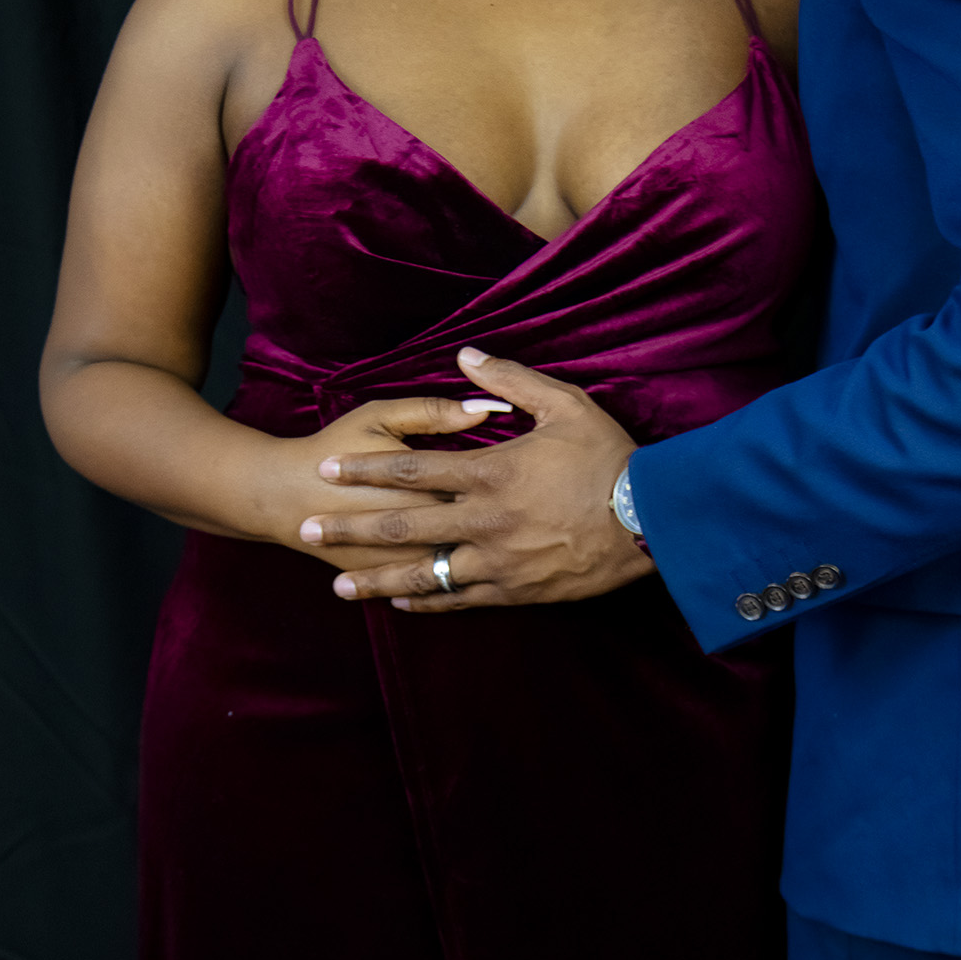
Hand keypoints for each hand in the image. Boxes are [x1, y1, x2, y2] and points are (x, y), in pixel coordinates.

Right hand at [265, 392, 512, 570]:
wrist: (282, 495)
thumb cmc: (333, 447)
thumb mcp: (380, 416)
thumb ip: (432, 411)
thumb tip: (484, 408)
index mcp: (427, 482)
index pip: (486, 483)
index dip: (517, 479)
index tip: (535, 475)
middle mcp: (423, 526)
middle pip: (484, 530)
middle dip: (519, 527)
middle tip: (543, 519)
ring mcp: (410, 558)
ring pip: (467, 567)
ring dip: (500, 563)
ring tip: (531, 555)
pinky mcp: (398, 577)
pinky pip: (440, 591)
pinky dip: (466, 586)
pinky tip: (491, 579)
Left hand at [300, 348, 655, 609]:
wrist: (653, 523)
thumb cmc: (610, 459)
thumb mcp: (565, 405)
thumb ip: (510, 381)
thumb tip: (465, 356)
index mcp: (490, 473)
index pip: (412, 467)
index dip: (365, 467)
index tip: (327, 468)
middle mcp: (483, 521)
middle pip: (402, 525)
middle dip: (350, 528)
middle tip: (307, 530)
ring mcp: (497, 561)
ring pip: (424, 574)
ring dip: (377, 579)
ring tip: (340, 587)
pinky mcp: (516, 591)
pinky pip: (462, 600)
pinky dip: (429, 602)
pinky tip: (402, 602)